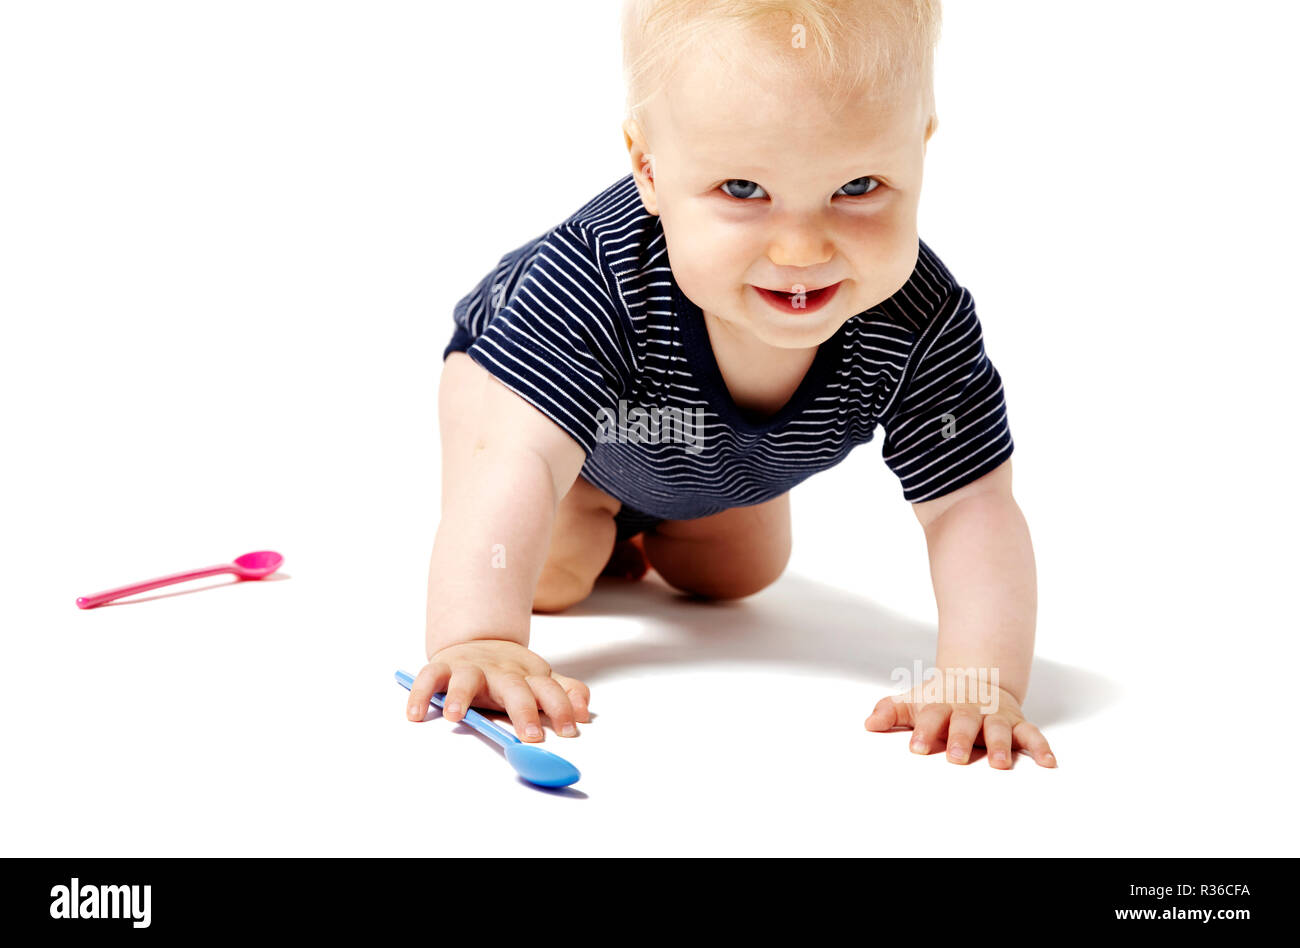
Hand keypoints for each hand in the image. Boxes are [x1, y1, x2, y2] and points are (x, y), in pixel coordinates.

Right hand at [404, 639, 590, 742]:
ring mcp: (471, 668)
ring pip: (467, 678)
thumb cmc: (510, 672)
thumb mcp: (540, 679)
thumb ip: (564, 692)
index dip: (561, 707)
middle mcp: (500, 671)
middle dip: (523, 710)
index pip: (548, 690)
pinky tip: (415, 714)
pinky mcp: (444, 667)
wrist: (478, 639)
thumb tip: (585, 710)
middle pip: (514, 688)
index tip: (570, 730)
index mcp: (527, 676)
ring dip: (460, 695)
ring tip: (454, 716)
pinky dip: (420, 693)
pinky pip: (429, 677)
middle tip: (531, 736)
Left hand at [864, 673, 1056, 768]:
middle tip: (955, 757)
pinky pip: (1032, 735)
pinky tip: (1048, 763)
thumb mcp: (913, 702)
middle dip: (960, 739)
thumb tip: (869, 723)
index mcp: (943, 704)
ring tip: (998, 764)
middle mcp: (970, 709)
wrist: (977, 678)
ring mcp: (995, 715)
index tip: (915, 748)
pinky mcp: (1018, 723)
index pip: (930, 716)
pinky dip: (1042, 747)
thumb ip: (891, 711)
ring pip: (999, 729)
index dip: (923, 731)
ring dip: (999, 746)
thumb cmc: (940, 699)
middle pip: (964, 722)